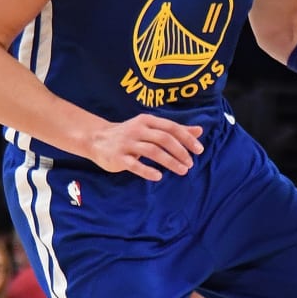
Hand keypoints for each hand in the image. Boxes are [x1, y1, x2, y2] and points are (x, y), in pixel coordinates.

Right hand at [85, 114, 203, 180]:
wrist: (96, 139)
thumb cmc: (129, 134)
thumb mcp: (150, 128)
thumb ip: (174, 130)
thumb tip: (199, 131)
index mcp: (147, 120)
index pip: (171, 127)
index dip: (187, 138)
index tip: (199, 150)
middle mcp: (137, 129)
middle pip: (164, 139)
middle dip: (180, 152)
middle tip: (190, 164)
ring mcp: (127, 143)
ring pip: (152, 151)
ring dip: (170, 161)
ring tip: (182, 171)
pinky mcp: (118, 157)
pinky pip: (135, 164)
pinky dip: (147, 171)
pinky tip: (159, 177)